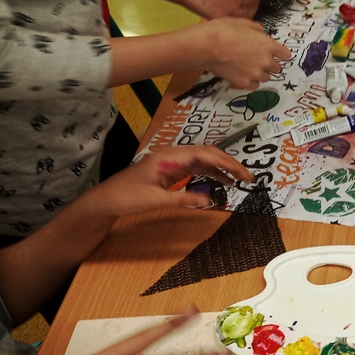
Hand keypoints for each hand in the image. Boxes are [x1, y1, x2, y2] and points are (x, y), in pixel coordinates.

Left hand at [78, 145, 255, 215]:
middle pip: (208, 153)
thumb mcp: (157, 200)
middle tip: (248, 177)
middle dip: (230, 163)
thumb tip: (210, 200)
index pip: (206, 154)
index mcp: (169, 157)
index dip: (228, 163)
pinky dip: (211, 173)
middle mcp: (173, 155)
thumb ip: (184, 198)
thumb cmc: (128, 197)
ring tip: (239, 180)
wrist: (106, 200)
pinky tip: (222, 182)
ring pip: (204, 159)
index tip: (244, 175)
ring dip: (222, 168)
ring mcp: (172, 162)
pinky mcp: (171, 170)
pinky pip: (196, 167)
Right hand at [200, 18, 291, 90]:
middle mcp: (265, 61)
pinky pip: (254, 85)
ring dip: (261, 73)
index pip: (286, 54)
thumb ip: (257, 30)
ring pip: (266, 77)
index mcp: (268, 45)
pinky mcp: (244, 83)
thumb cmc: (224, 30)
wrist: (207, 46)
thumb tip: (262, 34)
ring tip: (249, 67)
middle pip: (277, 68)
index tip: (278, 54)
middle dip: (270, 63)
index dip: (281, 54)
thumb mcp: (243, 23)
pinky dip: (251, 82)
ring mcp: (255, 74)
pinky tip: (244, 76)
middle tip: (258, 59)